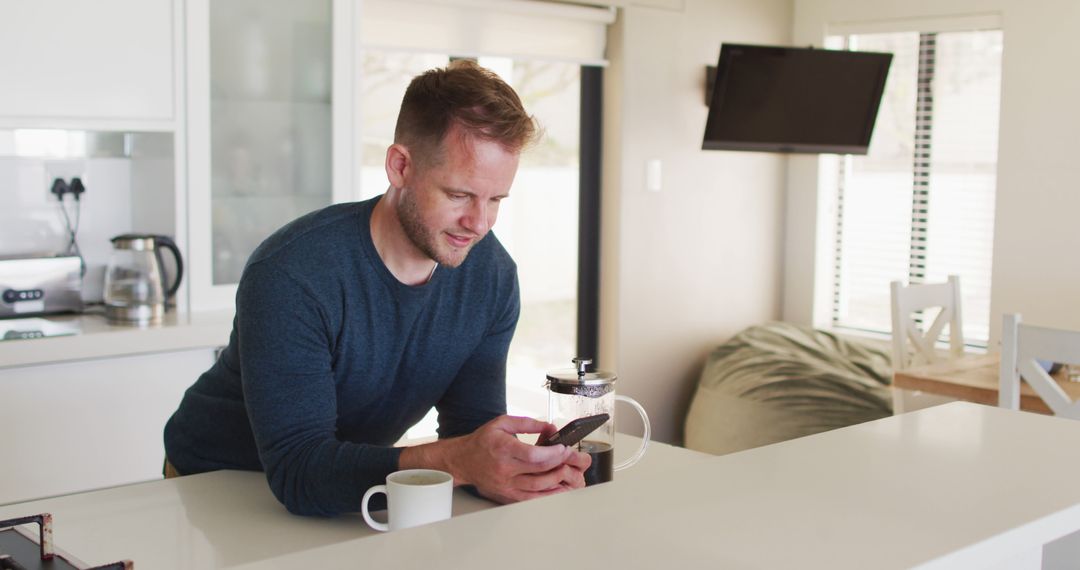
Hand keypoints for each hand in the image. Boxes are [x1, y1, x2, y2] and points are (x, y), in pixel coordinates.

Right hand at [400, 415, 590, 503]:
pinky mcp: (508, 495)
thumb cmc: (482, 442)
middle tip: (570, 457)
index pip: (532, 455)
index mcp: (502, 449)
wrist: (462, 461)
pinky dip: (548, 494)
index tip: (563, 448)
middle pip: (539, 471)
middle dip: (559, 464)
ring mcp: (506, 485)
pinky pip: (532, 498)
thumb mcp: (502, 423)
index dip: (552, 454)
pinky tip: (557, 488)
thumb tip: (550, 427)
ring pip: (538, 487)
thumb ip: (528, 423)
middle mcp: (504, 469)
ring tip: (567, 470)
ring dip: (557, 479)